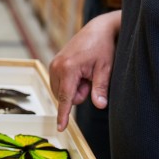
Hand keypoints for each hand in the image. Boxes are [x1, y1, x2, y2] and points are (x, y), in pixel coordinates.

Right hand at [49, 10, 121, 130]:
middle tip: (90, 79)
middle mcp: (56, 66)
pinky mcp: (54, 63)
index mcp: (68, 68)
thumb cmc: (103, 47)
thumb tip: (100, 106)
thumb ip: (100, 89)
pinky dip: (71, 83)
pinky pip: (60, 84)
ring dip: (75, 88)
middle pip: (64, 97)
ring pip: (62, 91)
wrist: (97, 29)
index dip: (63, 115)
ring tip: (86, 73)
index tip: (60, 128)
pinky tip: (81, 71)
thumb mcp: (105, 69)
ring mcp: (53, 64)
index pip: (66, 98)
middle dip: (78, 94)